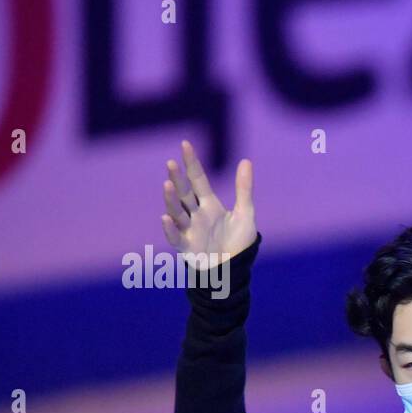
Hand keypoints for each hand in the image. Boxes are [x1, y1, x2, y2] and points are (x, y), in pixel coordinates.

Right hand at [160, 139, 255, 262]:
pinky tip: (165, 218)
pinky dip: (170, 229)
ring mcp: (189, 229)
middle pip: (184, 193)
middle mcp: (195, 214)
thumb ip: (244, 189)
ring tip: (168, 185)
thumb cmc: (238, 242)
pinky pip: (175, 236)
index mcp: (208, 204)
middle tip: (171, 163)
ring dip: (171, 199)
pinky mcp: (187, 247)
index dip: (192, 163)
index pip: (197, 179)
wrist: (235, 268)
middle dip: (178, 178)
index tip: (185, 144)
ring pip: (176, 212)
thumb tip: (246, 160)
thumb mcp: (245, 213)